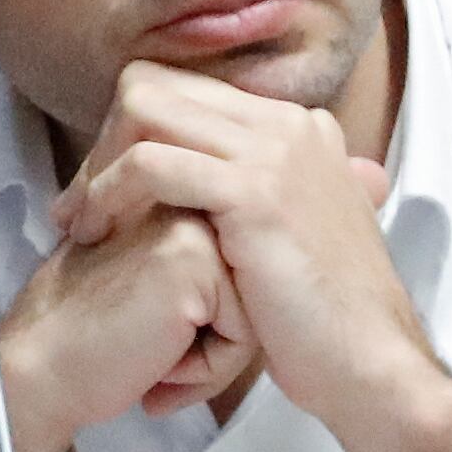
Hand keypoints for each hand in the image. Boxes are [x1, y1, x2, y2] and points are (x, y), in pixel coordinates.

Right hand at [0, 206, 257, 451]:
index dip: (202, 329)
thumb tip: (254, 295)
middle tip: (152, 361)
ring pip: (252, 314)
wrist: (34, 370)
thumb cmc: (82, 342)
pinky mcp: (195, 266)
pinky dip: (206, 371)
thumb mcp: (141, 284)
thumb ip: (191, 271)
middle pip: (249, 292)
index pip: (235, 276)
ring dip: (209, 361)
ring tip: (153, 363)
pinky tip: (155, 366)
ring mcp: (191, 228)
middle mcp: (184, 203)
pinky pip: (243, 337)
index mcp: (171, 202)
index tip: (147, 341)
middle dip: (211, 346)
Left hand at [48, 61, 451, 451]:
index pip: (184, 92)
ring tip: (80, 223)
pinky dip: (108, 191)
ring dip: (96, 165)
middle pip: (154, 85)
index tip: (103, 193)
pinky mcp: (254, 192)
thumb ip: (256, 200)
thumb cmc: (323, 323)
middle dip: (105, 141)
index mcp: (296, 129)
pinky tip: (96, 231)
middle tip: (83, 206)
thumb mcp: (290, 238)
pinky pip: (151, 163)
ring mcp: (274, 152)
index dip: (130, 137)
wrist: (370, 366)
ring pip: (144, 109)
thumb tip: (212, 190)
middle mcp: (287, 125)